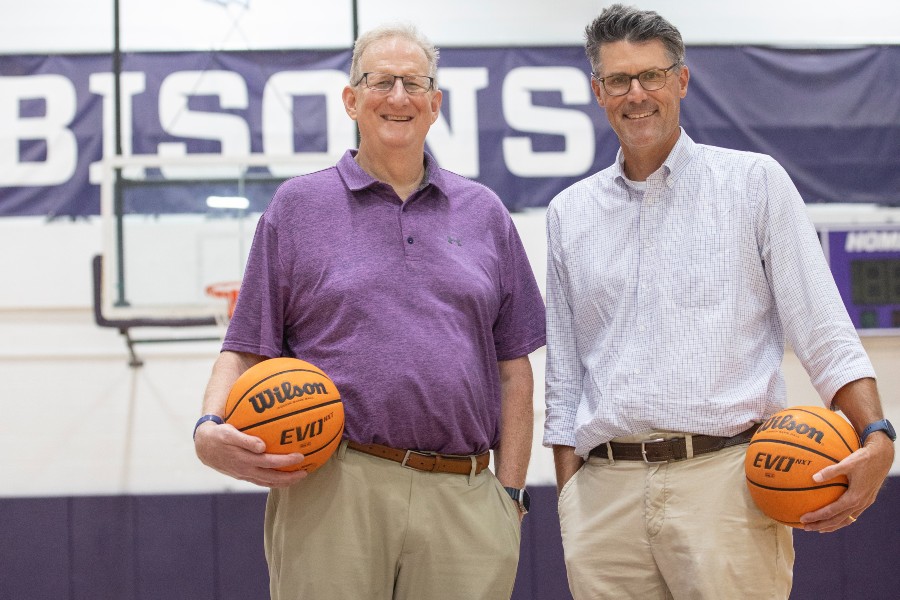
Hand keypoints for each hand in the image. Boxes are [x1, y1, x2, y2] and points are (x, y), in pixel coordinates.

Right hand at [194, 421, 308, 487]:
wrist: (203, 446)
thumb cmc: (218, 435)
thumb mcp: (229, 433)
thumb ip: (246, 440)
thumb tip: (262, 446)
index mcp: (245, 460)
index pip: (270, 463)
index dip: (286, 461)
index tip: (301, 457)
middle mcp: (246, 470)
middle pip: (272, 478)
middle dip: (290, 477)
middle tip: (306, 472)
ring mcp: (244, 475)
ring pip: (267, 482)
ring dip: (283, 482)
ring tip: (298, 478)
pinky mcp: (242, 475)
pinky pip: (261, 481)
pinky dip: (273, 481)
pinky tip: (281, 477)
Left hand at [799, 434, 893, 531]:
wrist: (883, 457)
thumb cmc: (864, 458)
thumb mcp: (847, 463)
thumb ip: (830, 471)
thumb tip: (813, 478)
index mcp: (854, 497)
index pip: (831, 512)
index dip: (816, 517)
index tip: (803, 519)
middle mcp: (860, 503)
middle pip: (838, 520)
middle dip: (821, 525)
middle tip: (805, 528)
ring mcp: (864, 503)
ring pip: (846, 520)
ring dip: (832, 525)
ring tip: (818, 528)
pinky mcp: (867, 500)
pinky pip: (852, 515)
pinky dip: (842, 519)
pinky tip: (834, 518)